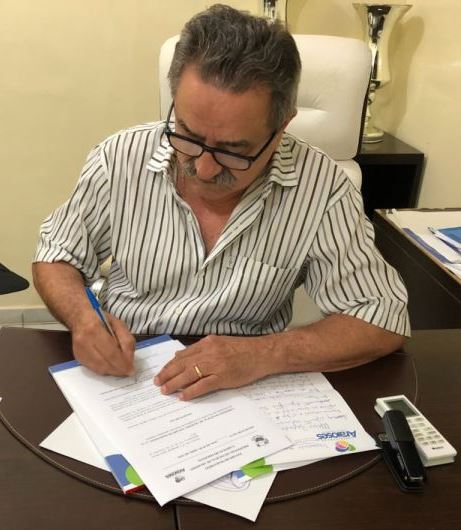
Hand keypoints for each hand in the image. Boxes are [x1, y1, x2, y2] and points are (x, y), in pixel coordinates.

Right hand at [71, 311, 135, 375]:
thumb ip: (126, 340)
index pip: (111, 353)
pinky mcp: (78, 357)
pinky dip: (105, 370)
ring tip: (121, 370)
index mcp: (95, 330)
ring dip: (112, 372)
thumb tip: (129, 360)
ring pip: (99, 369)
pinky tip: (112, 367)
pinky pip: (93, 369)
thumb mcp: (119, 324)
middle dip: (119, 370)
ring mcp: (79, 351)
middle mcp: (84, 342)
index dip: (122, 364)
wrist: (80, 319)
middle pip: (105, 363)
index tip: (131, 370)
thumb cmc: (102, 320)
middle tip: (128, 372)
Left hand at [154, 335, 271, 399]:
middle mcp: (209, 352)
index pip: (182, 355)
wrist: (262, 353)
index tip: (161, 372)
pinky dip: (191, 391)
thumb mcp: (219, 343)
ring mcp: (216, 364)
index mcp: (207, 343)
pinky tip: (183, 396)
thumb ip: (200, 349)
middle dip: (167, 374)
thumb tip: (180, 356)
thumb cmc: (243, 349)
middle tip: (157, 383)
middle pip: (182, 364)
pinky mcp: (223, 376)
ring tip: (165, 391)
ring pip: (189, 374)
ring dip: (174, 383)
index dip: (170, 365)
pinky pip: (203, 385)